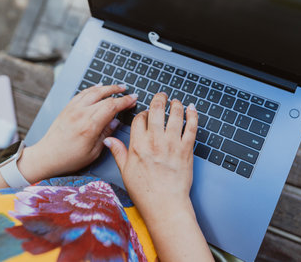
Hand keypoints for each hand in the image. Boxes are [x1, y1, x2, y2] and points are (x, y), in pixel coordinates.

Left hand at [19, 84, 137, 182]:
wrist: (47, 156)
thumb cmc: (69, 158)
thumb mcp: (93, 152)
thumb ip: (106, 134)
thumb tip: (115, 122)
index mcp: (89, 126)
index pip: (112, 107)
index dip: (125, 101)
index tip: (133, 99)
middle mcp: (81, 114)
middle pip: (104, 96)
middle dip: (118, 92)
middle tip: (128, 91)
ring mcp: (73, 109)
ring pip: (93, 91)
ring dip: (107, 87)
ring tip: (117, 87)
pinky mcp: (67, 108)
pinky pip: (82, 93)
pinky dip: (93, 88)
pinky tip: (99, 87)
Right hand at [104, 92, 197, 217]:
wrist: (165, 205)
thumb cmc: (145, 192)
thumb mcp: (125, 171)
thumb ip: (118, 152)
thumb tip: (108, 140)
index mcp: (138, 145)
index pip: (140, 118)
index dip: (143, 113)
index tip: (147, 114)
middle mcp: (155, 141)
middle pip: (157, 110)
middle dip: (159, 99)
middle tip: (162, 95)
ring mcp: (172, 144)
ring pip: (175, 115)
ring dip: (176, 105)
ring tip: (176, 101)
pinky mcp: (187, 149)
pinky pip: (191, 127)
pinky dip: (193, 115)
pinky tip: (192, 109)